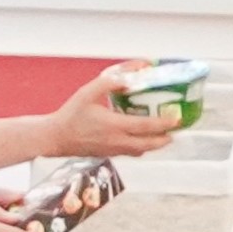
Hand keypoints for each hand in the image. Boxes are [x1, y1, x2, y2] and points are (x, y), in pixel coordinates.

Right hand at [39, 66, 175, 161]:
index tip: (178, 118)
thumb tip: (131, 77)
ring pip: (142, 150)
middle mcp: (117, 141)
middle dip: (166, 138)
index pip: (146, 126)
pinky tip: (143, 138)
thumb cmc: (70, 115)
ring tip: (165, 135)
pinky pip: (132, 152)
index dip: (165, 123)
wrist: (55, 138)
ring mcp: (113, 150)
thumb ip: (110, 82)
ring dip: (156, 144)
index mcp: (114, 125)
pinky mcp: (109, 154)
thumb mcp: (88, 92)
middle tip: (177, 129)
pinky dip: (142, 146)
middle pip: (149, 144)